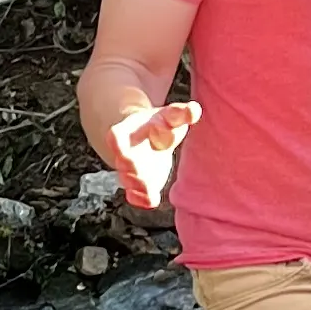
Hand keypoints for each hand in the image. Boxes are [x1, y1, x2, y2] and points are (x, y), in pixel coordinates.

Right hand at [108, 96, 200, 210]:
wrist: (152, 136)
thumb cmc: (160, 123)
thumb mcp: (170, 115)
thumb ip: (181, 113)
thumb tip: (195, 109)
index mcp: (126, 132)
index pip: (115, 138)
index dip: (119, 146)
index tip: (129, 153)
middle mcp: (123, 153)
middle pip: (123, 163)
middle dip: (133, 171)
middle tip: (145, 176)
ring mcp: (129, 171)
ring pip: (128, 181)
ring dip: (138, 186)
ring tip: (150, 189)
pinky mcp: (138, 186)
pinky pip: (134, 196)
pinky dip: (141, 200)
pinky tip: (152, 200)